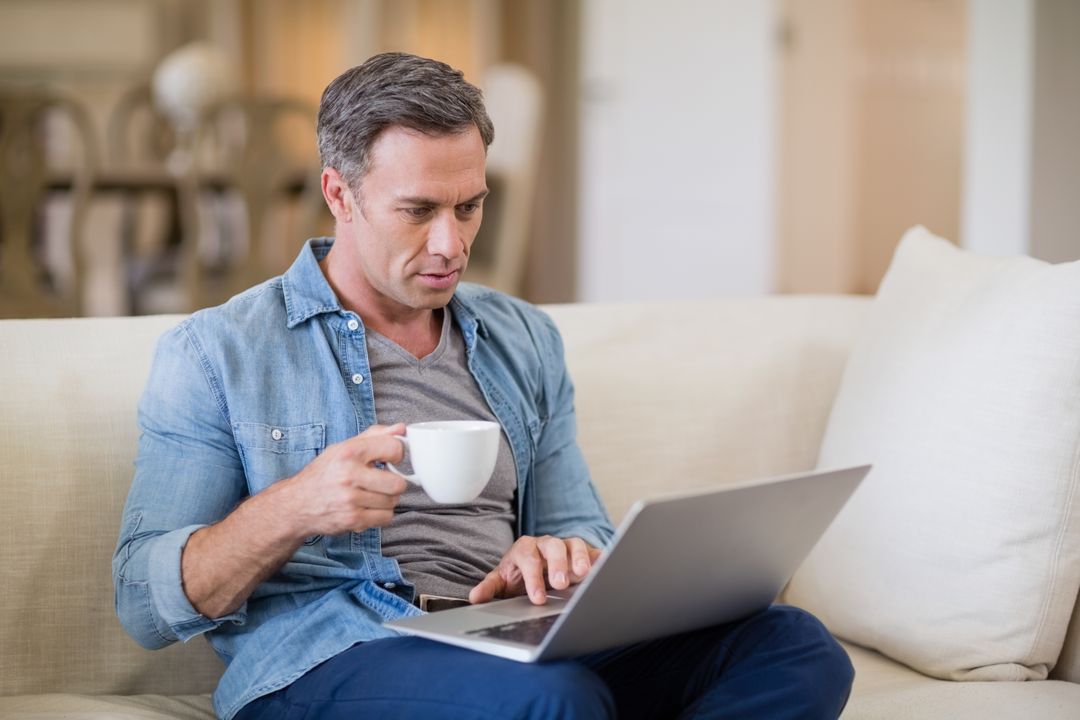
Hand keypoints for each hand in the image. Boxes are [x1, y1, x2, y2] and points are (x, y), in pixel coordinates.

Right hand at [278, 423, 407, 537]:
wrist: (297, 504)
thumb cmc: (323, 474)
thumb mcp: (343, 447)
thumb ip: (374, 436)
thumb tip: (401, 429)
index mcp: (349, 452)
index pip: (394, 448)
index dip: (397, 454)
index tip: (390, 459)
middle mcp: (349, 475)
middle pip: (398, 483)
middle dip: (393, 483)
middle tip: (382, 481)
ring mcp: (351, 499)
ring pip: (393, 501)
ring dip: (386, 499)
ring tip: (371, 494)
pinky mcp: (353, 519)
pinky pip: (386, 517)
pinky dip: (381, 514)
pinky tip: (367, 507)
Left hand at [469, 535, 602, 605]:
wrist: (535, 570)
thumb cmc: (519, 576)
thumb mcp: (503, 582)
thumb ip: (490, 588)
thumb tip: (475, 597)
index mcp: (524, 550)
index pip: (528, 559)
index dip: (533, 578)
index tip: (537, 598)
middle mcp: (546, 545)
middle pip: (552, 546)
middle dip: (557, 564)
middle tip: (560, 584)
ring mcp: (566, 547)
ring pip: (573, 544)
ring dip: (579, 557)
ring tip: (584, 574)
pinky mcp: (583, 553)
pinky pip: (592, 551)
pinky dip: (599, 557)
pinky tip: (604, 565)